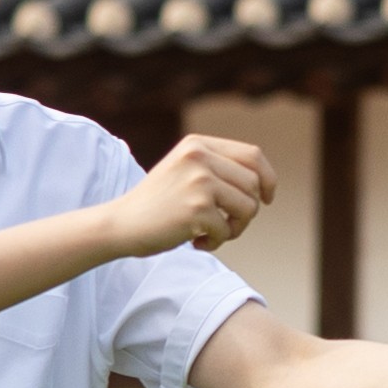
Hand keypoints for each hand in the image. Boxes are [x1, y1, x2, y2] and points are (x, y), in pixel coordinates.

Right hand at [110, 134, 273, 259]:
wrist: (120, 224)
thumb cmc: (158, 204)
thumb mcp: (186, 171)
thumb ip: (219, 168)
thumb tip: (264, 181)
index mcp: (197, 144)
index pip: (253, 155)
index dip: (267, 179)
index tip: (267, 198)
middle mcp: (199, 157)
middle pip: (254, 185)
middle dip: (247, 211)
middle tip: (226, 225)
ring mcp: (198, 181)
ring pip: (248, 208)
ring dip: (234, 228)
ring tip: (212, 233)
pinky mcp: (196, 208)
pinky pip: (227, 230)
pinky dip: (216, 242)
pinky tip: (196, 242)